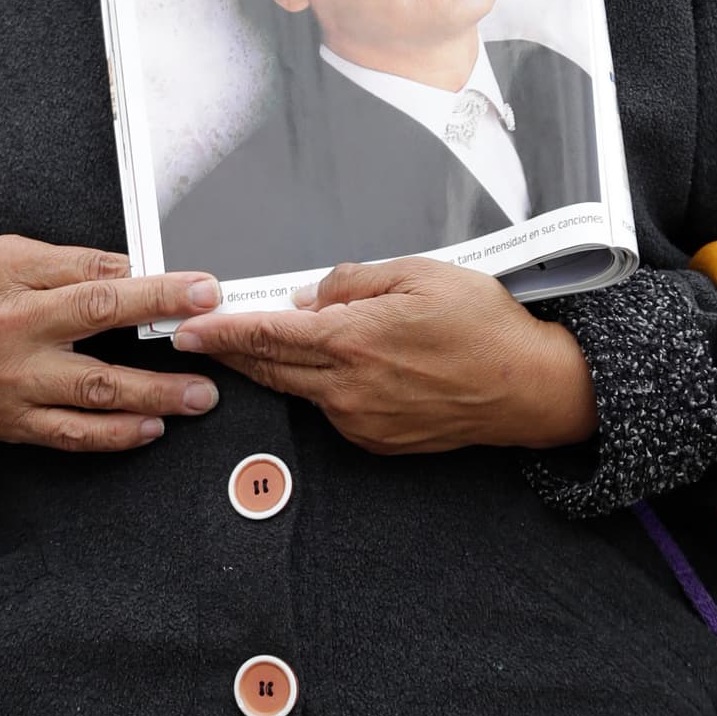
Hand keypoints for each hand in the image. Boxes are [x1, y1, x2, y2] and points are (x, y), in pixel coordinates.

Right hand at [0, 235, 222, 453]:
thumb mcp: (4, 256)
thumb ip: (68, 263)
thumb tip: (131, 270)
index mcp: (15, 284)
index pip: (96, 278)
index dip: (154, 282)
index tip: (200, 285)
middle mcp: (16, 335)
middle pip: (100, 324)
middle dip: (163, 324)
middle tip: (211, 328)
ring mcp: (17, 386)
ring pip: (96, 392)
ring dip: (155, 395)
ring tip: (199, 395)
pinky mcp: (16, 425)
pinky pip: (73, 435)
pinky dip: (116, 435)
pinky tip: (151, 428)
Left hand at [171, 255, 596, 454]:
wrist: (529, 388)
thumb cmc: (482, 324)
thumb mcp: (419, 274)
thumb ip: (354, 282)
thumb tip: (309, 296)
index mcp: (355, 340)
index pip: (269, 334)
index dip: (222, 332)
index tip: (187, 328)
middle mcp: (350, 388)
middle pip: (271, 368)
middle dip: (229, 353)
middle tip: (197, 338)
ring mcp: (362, 420)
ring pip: (298, 389)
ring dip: (271, 368)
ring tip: (251, 345)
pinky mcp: (377, 441)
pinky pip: (330, 408)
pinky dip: (315, 386)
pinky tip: (322, 367)